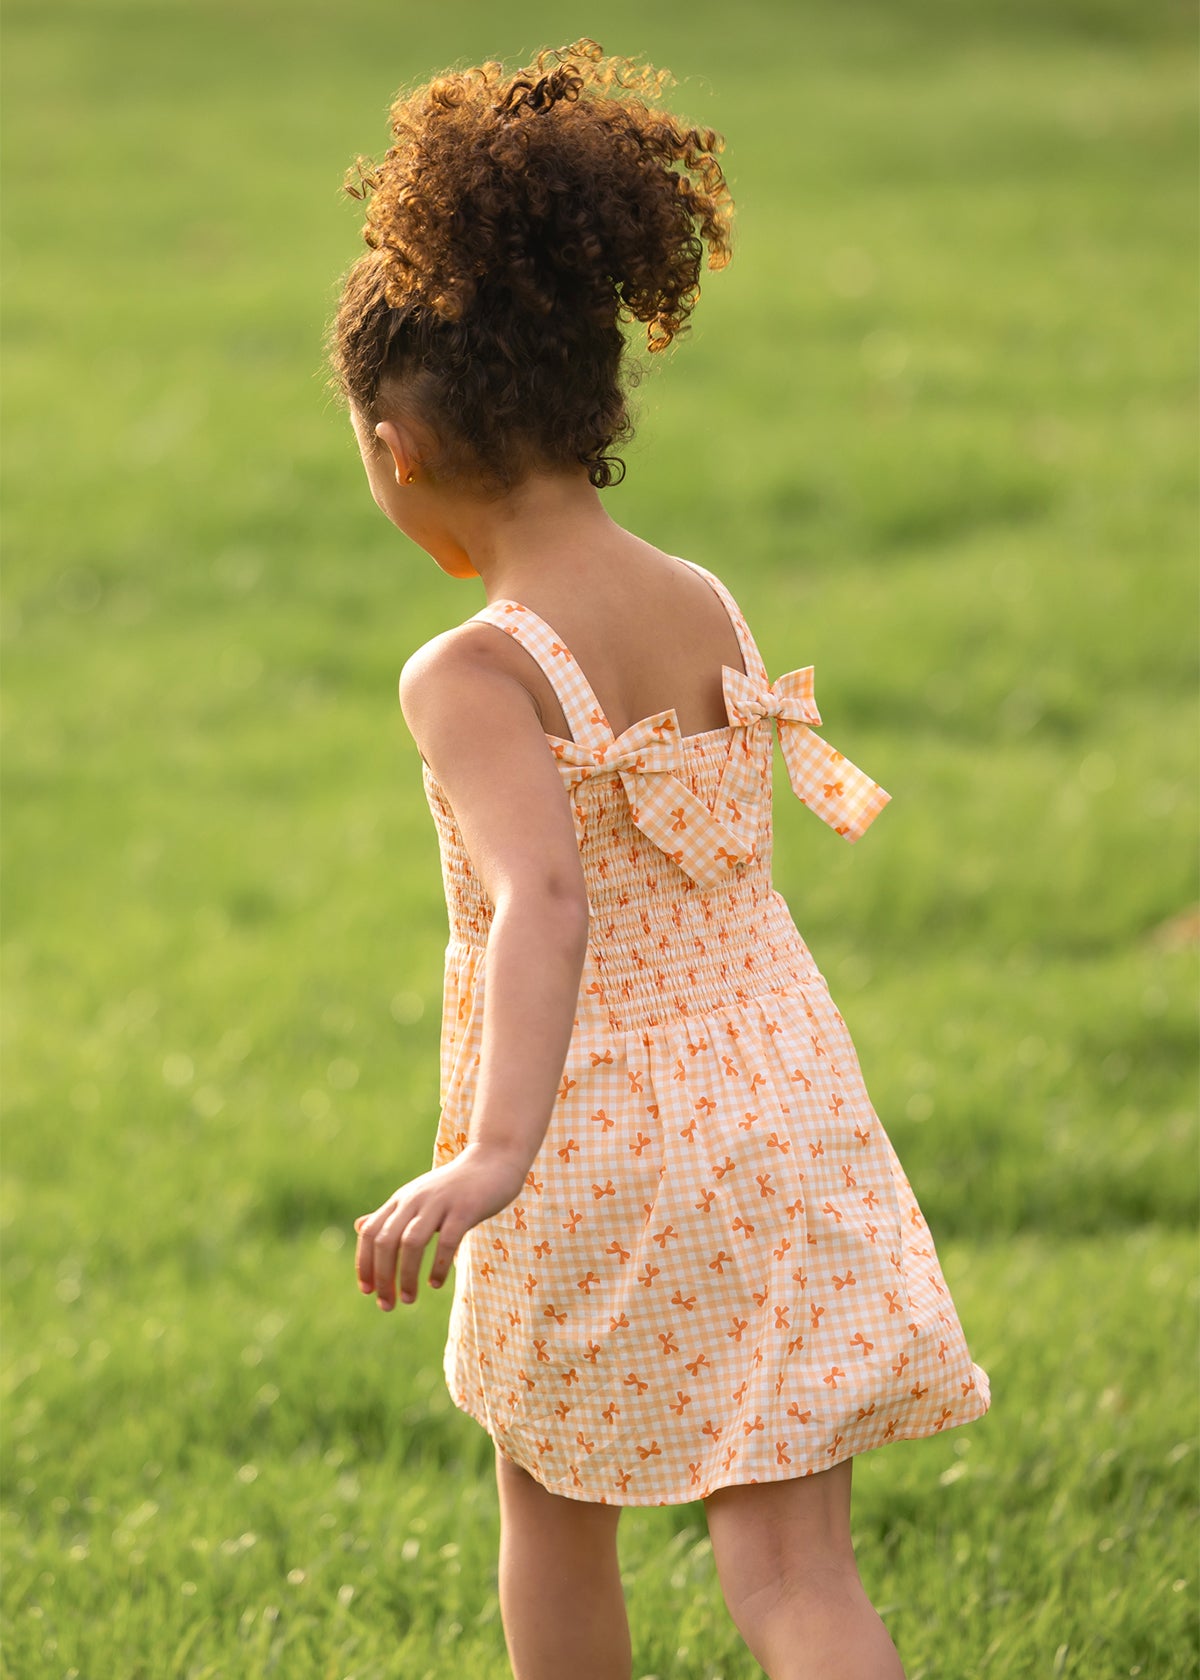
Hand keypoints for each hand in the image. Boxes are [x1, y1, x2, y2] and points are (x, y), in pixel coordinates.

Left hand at [353, 1144, 527, 1309]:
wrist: (494, 1161)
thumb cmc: (454, 1186)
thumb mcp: (417, 1197)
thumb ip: (390, 1214)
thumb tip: (359, 1228)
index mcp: (401, 1199)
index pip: (370, 1233)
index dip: (364, 1263)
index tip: (367, 1291)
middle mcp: (415, 1199)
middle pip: (386, 1241)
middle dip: (383, 1277)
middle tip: (387, 1305)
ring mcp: (440, 1203)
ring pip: (411, 1243)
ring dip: (406, 1276)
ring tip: (408, 1299)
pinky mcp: (464, 1209)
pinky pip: (446, 1241)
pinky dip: (438, 1266)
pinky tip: (435, 1283)